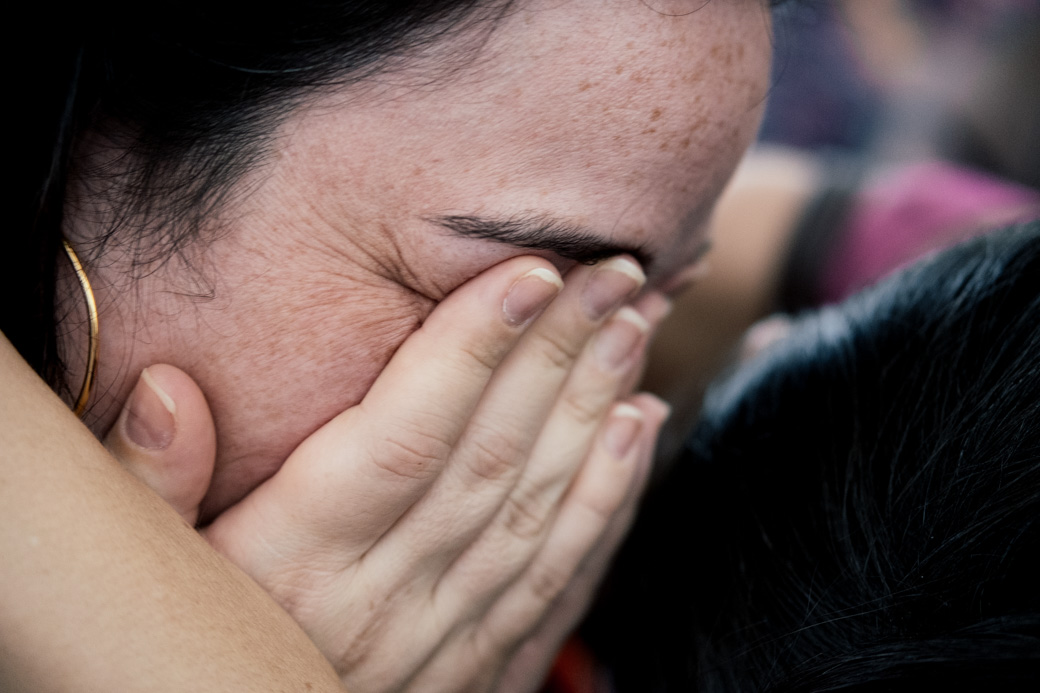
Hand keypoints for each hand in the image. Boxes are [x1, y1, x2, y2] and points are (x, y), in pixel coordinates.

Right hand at [106, 255, 669, 691]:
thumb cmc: (200, 647)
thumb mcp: (151, 572)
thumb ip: (152, 487)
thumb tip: (167, 389)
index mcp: (297, 561)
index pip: (405, 438)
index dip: (471, 350)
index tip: (529, 272)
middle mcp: (386, 597)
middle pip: (492, 456)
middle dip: (558, 352)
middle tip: (612, 270)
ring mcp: (449, 637)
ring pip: (541, 506)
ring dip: (597, 409)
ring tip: (634, 326)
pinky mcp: (489, 665)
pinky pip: (564, 577)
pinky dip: (611, 499)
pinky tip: (638, 430)